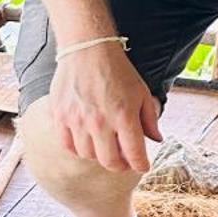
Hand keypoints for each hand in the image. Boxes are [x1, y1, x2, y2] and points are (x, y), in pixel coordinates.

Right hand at [48, 42, 161, 174]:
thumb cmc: (118, 71)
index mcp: (124, 116)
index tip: (143, 166)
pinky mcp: (60, 117)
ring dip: (99, 156)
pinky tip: (87, 141)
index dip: (141, 165)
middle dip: (121, 166)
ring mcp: (77, 121)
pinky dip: (78, 148)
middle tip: (125, 161)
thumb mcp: (142, 93)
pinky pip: (68, 145)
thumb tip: (157, 140)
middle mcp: (100, 122)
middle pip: (110, 162)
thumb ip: (150, 120)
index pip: (134, 154)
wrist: (88, 50)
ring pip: (88, 156)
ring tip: (106, 147)